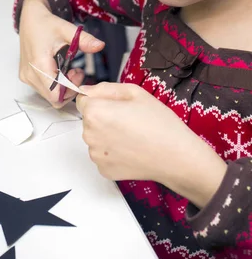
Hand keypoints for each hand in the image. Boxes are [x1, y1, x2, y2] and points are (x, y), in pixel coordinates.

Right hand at [18, 0, 104, 106]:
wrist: (30, 20)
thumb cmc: (45, 24)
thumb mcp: (67, 29)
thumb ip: (84, 40)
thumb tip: (99, 46)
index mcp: (38, 64)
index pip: (55, 95)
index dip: (71, 90)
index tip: (77, 73)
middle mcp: (29, 74)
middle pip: (53, 98)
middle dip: (69, 88)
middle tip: (76, 71)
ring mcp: (26, 77)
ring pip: (49, 96)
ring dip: (62, 87)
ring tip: (68, 69)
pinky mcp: (26, 77)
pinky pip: (43, 90)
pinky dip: (54, 85)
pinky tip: (60, 70)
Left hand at [76, 82, 226, 207]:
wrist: (176, 156)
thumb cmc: (158, 123)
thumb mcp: (134, 92)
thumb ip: (105, 88)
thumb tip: (86, 89)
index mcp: (95, 112)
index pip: (82, 100)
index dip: (99, 100)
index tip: (116, 105)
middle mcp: (89, 135)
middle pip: (89, 120)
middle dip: (103, 117)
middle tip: (128, 120)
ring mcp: (96, 155)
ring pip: (95, 137)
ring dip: (107, 135)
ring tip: (132, 135)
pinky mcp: (104, 170)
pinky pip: (102, 154)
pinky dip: (112, 152)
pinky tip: (131, 149)